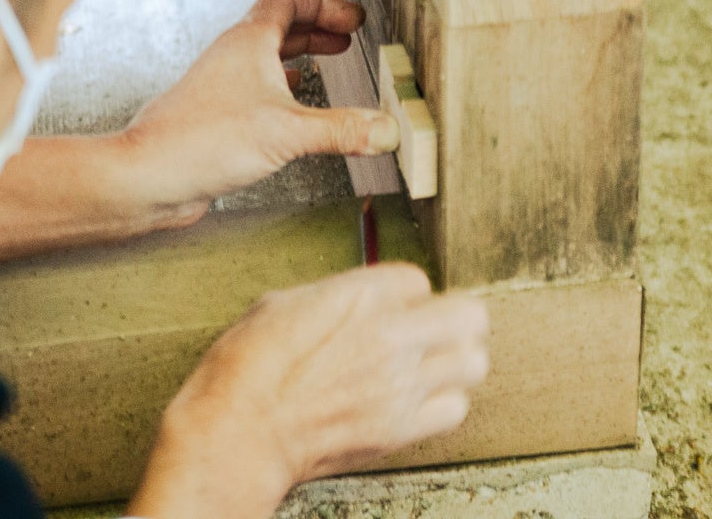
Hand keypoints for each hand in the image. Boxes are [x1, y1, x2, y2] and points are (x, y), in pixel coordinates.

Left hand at [122, 0, 400, 211]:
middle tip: (346, 36)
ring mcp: (222, 86)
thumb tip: (385, 129)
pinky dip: (282, 92)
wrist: (149, 174)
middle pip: (279, 26)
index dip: (325, 3)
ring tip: (327, 63)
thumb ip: (342, 130)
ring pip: (266, 58)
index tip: (352, 17)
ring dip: (299, 57)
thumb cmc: (201, 140)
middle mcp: (234, 58)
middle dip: (317, 28)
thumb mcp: (288, 132)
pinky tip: (294, 110)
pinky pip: (257, 91)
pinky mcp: (217, 116)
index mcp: (249, 42)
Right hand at [129, 264, 489, 517]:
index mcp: (358, 297)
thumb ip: (336, 296)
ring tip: (431, 365)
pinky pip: (455, 409)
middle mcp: (390, 337)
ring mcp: (400, 386)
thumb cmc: (246, 369)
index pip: (418, 279)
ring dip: (456, 361)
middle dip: (453, 319)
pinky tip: (418, 400)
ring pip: (473, 364)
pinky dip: (444, 403)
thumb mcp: (282, 303)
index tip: (391, 304)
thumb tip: (359, 298)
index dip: (404, 292)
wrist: (238, 433)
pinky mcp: (400, 429)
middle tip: (432, 329)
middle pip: (470, 316)